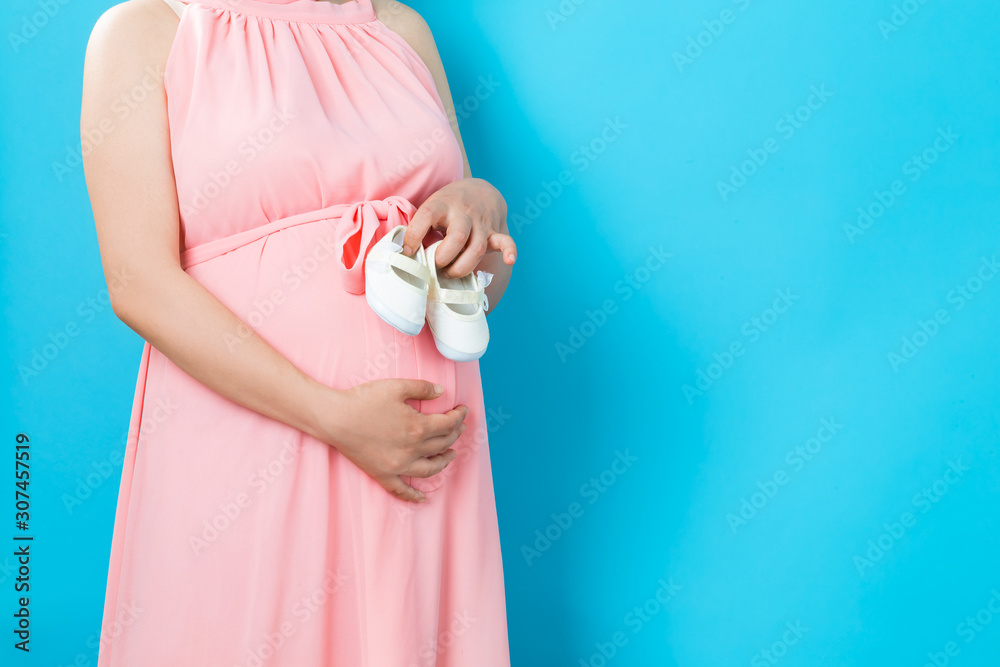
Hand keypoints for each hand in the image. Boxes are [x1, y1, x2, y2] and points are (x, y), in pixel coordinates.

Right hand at [318, 379, 467, 501]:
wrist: (335, 418)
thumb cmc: (364, 400)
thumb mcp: (397, 386)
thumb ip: (423, 388)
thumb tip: (442, 392)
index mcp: (418, 427)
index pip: (449, 424)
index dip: (459, 416)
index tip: (463, 410)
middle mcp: (412, 450)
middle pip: (442, 444)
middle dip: (455, 434)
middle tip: (459, 427)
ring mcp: (398, 465)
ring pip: (430, 469)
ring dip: (444, 462)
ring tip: (450, 454)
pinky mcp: (383, 474)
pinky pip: (402, 490)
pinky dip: (414, 496)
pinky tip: (423, 498)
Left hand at [402, 178, 516, 277]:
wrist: (479, 190)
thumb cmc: (447, 206)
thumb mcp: (430, 208)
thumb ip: (419, 228)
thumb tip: (401, 254)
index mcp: (441, 205)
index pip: (426, 216)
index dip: (414, 235)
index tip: (407, 251)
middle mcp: (463, 213)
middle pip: (457, 237)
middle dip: (444, 257)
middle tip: (435, 266)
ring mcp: (481, 223)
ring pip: (476, 247)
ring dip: (463, 267)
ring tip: (449, 273)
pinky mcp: (494, 232)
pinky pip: (506, 241)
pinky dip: (510, 251)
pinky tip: (509, 260)